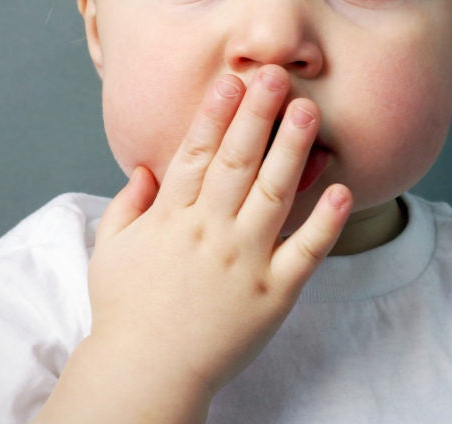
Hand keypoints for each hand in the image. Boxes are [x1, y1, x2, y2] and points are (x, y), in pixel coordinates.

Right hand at [37, 66, 351, 423]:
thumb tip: (145, 168)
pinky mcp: (273, 294)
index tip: (233, 79)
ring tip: (308, 111)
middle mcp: (209, 233)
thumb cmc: (125, 313)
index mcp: (171, 219)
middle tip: (276, 75)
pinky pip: (305, 252)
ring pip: (273, 194)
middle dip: (257, 114)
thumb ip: (127, 206)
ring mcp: (244, 262)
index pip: (196, 154)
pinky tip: (341, 190)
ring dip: (292, 149)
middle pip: (237, 162)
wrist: (145, 375)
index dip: (215, 113)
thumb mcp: (110, 252)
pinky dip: (325, 222)